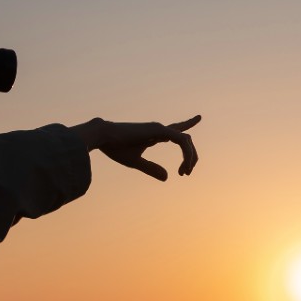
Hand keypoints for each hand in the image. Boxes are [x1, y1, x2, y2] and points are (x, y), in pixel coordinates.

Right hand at [69, 114, 200, 180]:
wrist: (103, 136)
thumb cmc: (115, 148)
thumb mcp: (136, 162)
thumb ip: (151, 169)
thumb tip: (167, 178)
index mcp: (154, 135)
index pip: (176, 131)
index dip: (188, 125)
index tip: (197, 122)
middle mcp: (159, 129)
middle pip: (185, 139)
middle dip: (191, 156)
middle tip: (187, 173)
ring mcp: (160, 128)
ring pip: (186, 140)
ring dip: (190, 157)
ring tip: (185, 172)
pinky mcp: (159, 130)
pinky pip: (181, 141)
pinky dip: (186, 154)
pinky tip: (184, 166)